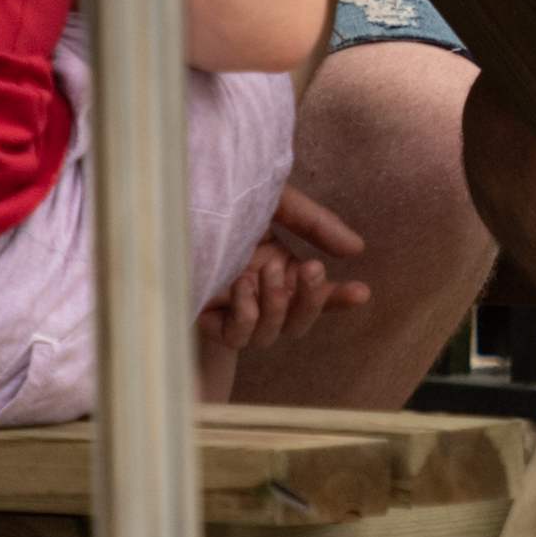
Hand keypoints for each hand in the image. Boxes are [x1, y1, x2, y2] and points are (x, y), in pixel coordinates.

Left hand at [193, 186, 373, 361]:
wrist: (173, 199)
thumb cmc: (224, 199)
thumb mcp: (278, 204)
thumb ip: (315, 225)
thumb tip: (358, 249)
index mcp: (280, 268)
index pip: (317, 296)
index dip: (340, 299)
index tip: (362, 290)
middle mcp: (259, 293)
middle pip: (298, 322)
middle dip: (311, 300)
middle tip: (310, 267)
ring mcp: (234, 307)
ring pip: (271, 336)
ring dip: (276, 306)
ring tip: (264, 270)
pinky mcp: (208, 317)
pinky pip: (238, 337)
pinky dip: (247, 315)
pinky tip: (242, 284)